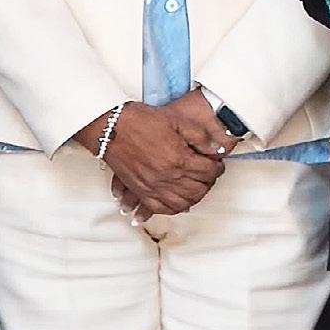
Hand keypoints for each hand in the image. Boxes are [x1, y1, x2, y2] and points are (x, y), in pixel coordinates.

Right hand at [74, 95, 227, 216]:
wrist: (112, 127)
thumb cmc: (141, 121)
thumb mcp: (177, 120)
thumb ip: (200, 136)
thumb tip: (217, 150)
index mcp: (180, 159)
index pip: (209, 172)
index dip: (216, 167)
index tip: (215, 164)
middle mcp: (168, 177)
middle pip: (198, 190)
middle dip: (207, 182)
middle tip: (208, 175)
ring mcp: (154, 187)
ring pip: (183, 203)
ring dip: (194, 197)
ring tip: (196, 188)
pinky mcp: (141, 191)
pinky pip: (161, 208)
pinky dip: (172, 208)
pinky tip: (177, 202)